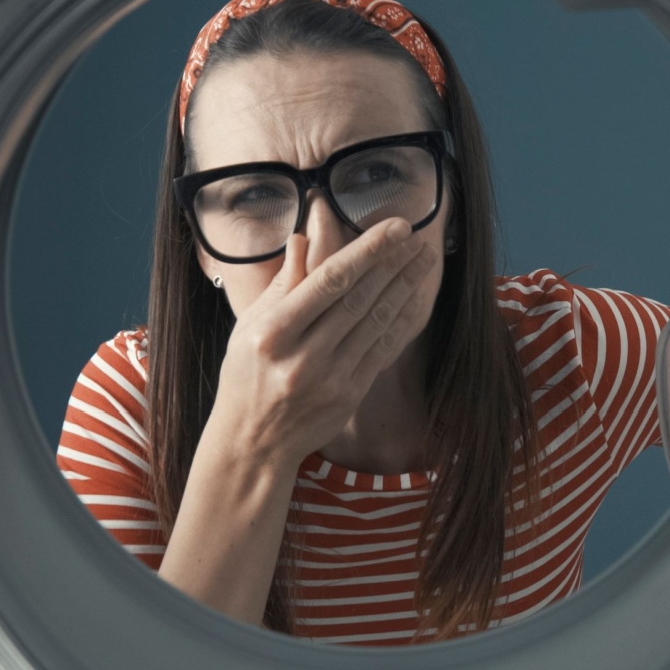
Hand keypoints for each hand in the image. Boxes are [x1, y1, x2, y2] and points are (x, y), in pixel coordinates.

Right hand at [206, 218, 440, 470]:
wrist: (253, 442)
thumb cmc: (246, 375)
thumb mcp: (248, 325)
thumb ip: (281, 284)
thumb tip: (303, 238)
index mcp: (274, 332)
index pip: (328, 281)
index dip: (366, 251)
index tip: (393, 227)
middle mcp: (302, 356)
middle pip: (357, 298)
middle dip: (391, 262)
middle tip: (416, 235)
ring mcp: (329, 379)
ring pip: (375, 321)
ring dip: (403, 287)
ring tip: (423, 260)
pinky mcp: (349, 395)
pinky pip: (381, 350)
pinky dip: (400, 321)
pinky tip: (413, 298)